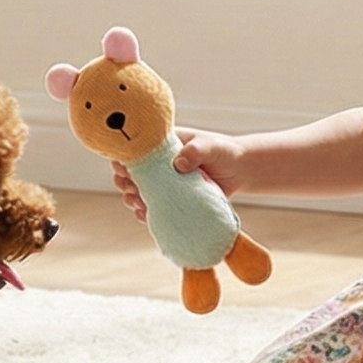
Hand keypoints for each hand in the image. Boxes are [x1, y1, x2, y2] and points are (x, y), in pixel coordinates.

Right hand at [109, 128, 246, 223]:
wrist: (239, 171)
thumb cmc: (224, 152)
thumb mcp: (211, 147)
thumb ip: (196, 151)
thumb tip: (179, 163)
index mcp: (162, 147)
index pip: (134, 151)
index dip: (123, 159)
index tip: (123, 169)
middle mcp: (159, 165)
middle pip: (130, 174)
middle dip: (124, 182)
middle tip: (131, 189)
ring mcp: (165, 184)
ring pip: (137, 192)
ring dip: (132, 199)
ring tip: (138, 203)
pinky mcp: (173, 200)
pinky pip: (153, 208)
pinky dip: (145, 213)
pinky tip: (145, 215)